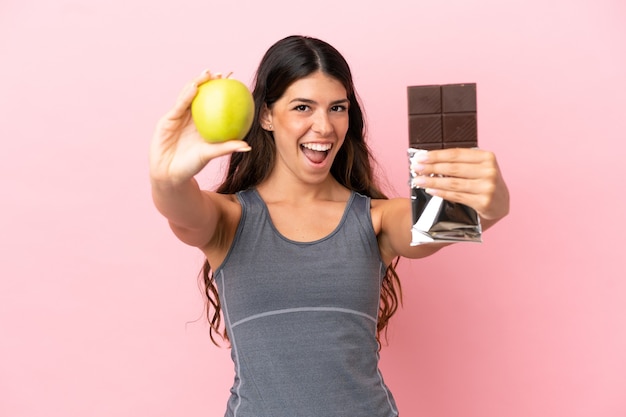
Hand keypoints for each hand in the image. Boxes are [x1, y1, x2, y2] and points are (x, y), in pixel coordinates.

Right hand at [149, 70, 250, 185]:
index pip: (216, 105)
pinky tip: (195, 87)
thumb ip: (226, 148)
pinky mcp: (169, 118)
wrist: (168, 173)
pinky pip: (179, 104)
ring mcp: (180, 116)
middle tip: (222, 74)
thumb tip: (248, 146)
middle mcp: (193, 118)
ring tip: (207, 74)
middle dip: (211, 82)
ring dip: (198, 83)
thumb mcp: (210, 154)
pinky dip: (187, 95)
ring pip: (189, 95)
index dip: (224, 94)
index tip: (236, 84)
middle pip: (203, 96)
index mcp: (205, 124)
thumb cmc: (191, 166)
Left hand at [411, 148, 509, 223]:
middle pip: (453, 168)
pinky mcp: (484, 202)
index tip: (421, 157)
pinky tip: (430, 190)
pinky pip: (457, 196)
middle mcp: (489, 171)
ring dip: (432, 181)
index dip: (436, 155)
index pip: (456, 154)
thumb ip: (459, 163)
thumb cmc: (484, 183)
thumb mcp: (477, 168)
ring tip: (418, 180)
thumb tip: (430, 161)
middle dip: (431, 167)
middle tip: (416, 168)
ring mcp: (487, 187)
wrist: (500, 203)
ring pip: (453, 183)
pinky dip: (441, 193)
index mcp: (487, 157)